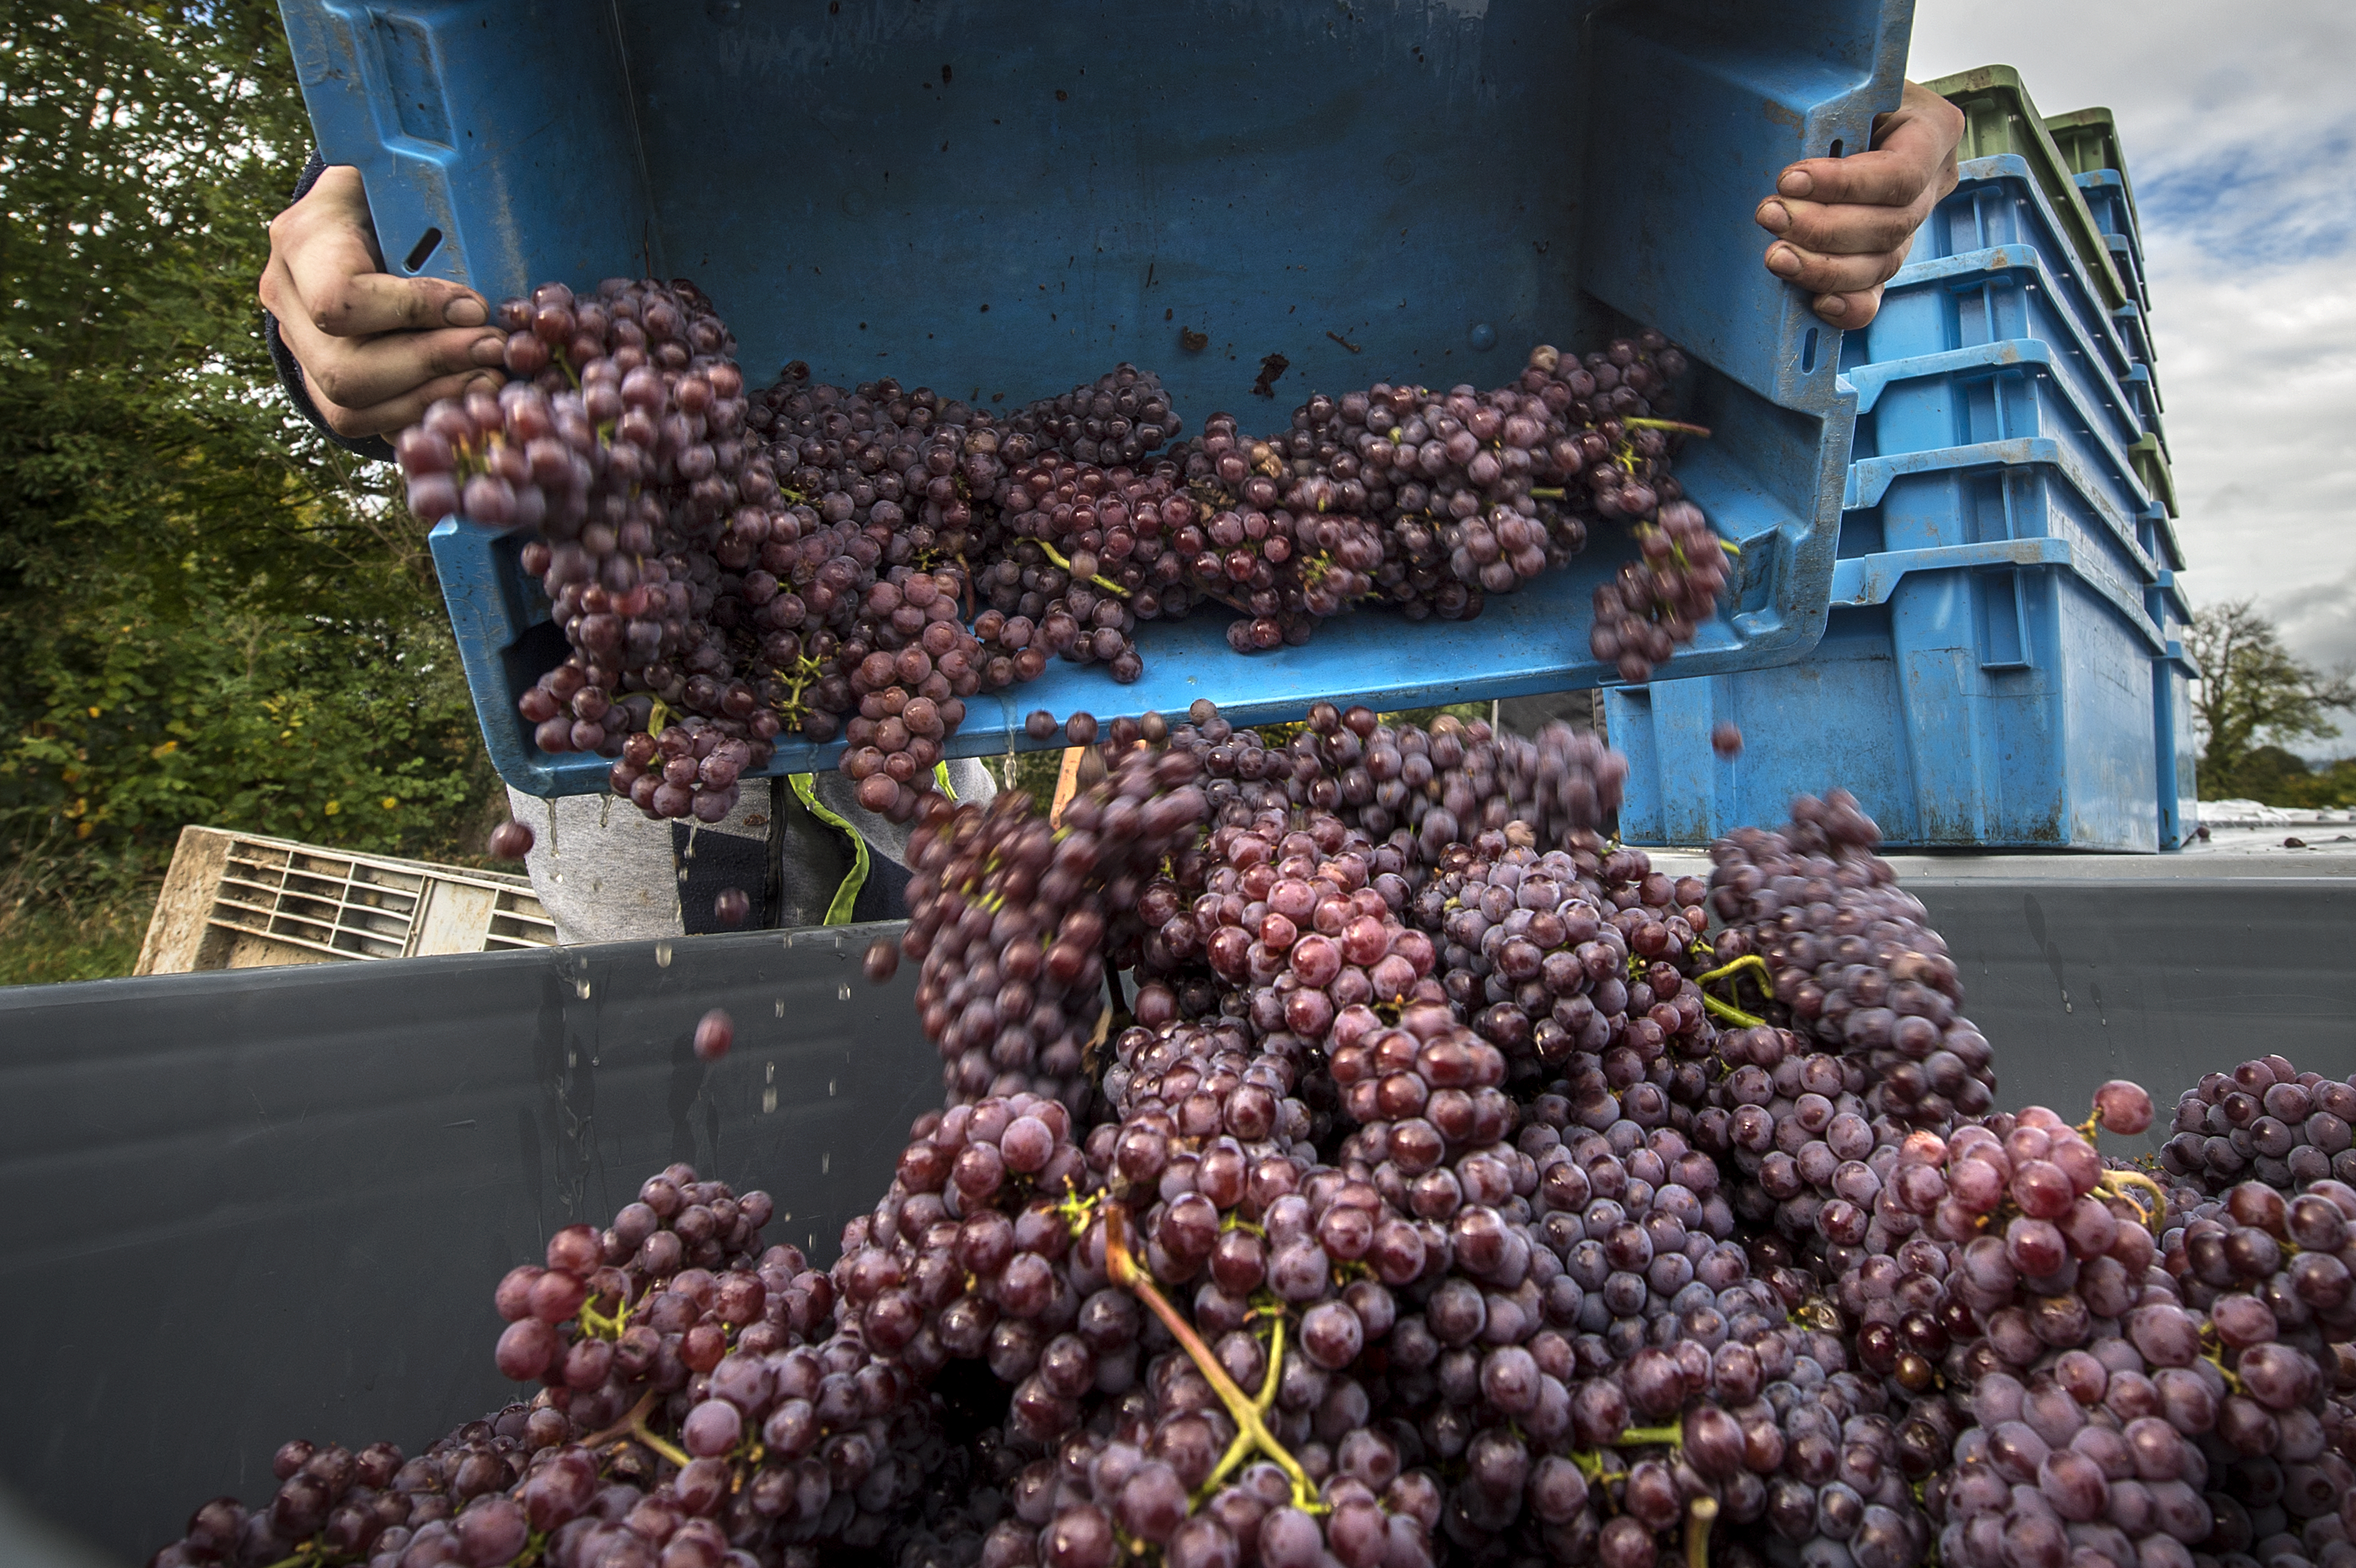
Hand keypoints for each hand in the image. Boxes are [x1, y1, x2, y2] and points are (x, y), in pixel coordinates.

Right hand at [259, 165, 507, 437]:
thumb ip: (430, 196)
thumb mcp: (405, 180)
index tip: (474, 307)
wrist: (358, 221)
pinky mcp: (321, 385)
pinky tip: (468, 396)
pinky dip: (423, 416)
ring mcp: (298, 347)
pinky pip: (365, 424)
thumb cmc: (392, 196)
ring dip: (433, 397)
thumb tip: (476, 218)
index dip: (413, 312)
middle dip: (432, 365)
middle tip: (494, 350)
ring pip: (350, 406)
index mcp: (300, 240)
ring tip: (491, 376)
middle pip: (346, 368)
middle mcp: (283, 297)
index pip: (340, 300)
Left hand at [1755, 79, 1965, 329]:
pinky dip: (1847, 305)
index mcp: (1934, 131)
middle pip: (1889, 225)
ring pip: (1881, 264)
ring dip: (1823, 268)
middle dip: (1824, 229)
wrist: (1846, 112)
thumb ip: (1838, 107)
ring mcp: (1914, 225)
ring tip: (1776, 257)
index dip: (1845, 185)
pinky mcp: (1885, 257)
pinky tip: (1817, 303)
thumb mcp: (1847, 85)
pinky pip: (1875, 294)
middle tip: (1770, 215)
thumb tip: (1805, 142)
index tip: (1789, 179)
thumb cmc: (1841, 93)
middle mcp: (1933, 182)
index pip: (1900, 174)